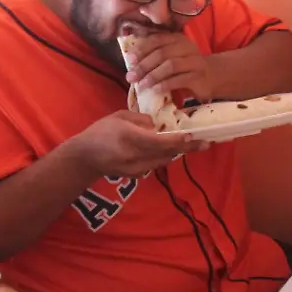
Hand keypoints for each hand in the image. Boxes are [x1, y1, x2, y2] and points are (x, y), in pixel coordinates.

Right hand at [67, 110, 192, 176]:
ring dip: (178, 152)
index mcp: (131, 138)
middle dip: (188, 148)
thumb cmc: (101, 131)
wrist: (85, 157)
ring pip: (164, 160)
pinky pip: (156, 164)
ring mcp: (137, 168)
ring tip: (194, 145)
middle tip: (206, 143)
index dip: (179, 140)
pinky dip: (165, 156)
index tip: (193, 136)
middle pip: (168, 153)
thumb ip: (141, 119)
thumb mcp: (120, 116)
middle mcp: (137, 155)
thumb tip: (158, 125)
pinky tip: (171, 150)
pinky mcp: (137, 174)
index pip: (161, 141)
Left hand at [123, 31, 215, 101]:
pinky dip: (164, 85)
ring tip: (141, 85)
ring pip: (170, 66)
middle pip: (162, 53)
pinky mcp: (198, 77)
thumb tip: (131, 58)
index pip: (157, 39)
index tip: (130, 60)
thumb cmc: (185, 67)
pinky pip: (179, 80)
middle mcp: (187, 47)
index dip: (142, 49)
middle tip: (131, 77)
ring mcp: (194, 62)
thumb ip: (155, 53)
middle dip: (144, 65)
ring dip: (152, 76)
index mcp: (178, 39)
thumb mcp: (172, 55)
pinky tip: (154, 90)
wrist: (211, 77)